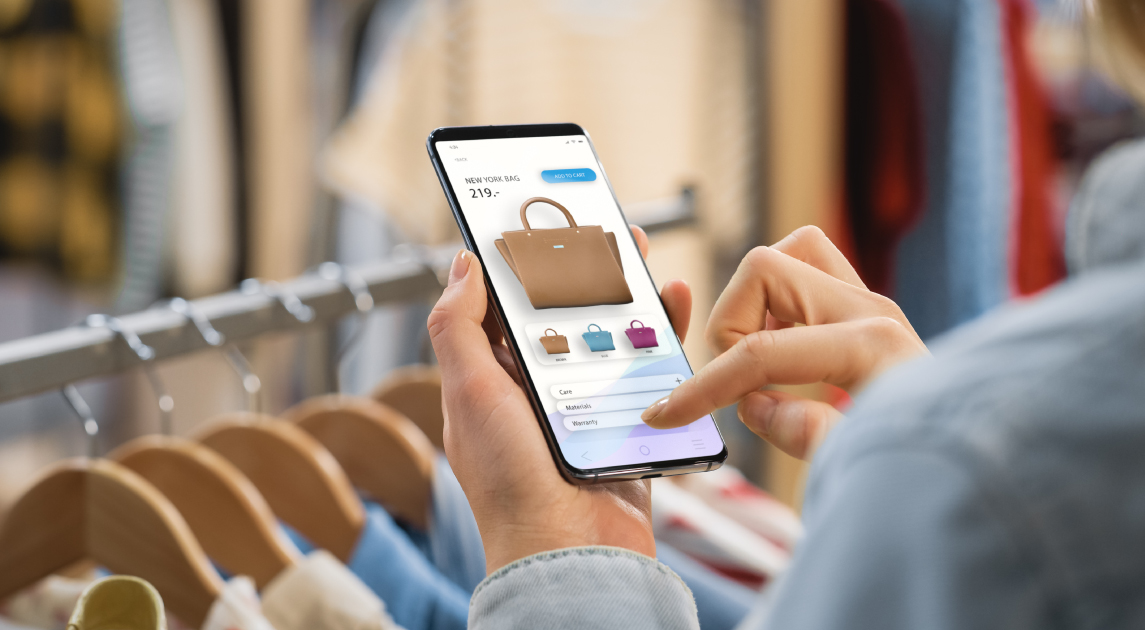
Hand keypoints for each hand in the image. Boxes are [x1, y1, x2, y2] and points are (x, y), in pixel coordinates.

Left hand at [428, 227, 692, 573]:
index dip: (522, 264)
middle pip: (565, 314)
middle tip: (602, 227)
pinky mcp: (627, 422)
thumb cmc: (510, 483)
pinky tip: (672, 304)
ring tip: (638, 253)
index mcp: (494, 379)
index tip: (539, 222)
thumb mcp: (470, 392)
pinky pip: (648, 370)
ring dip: (625, 292)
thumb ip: (459, 327)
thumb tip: (461, 265)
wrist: (569, 552)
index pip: (507, 307)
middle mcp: (538, 390)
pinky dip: (663, 336)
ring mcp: (585, 406)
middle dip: (583, 268)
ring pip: (609, 335)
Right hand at [640, 226, 927, 459]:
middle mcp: (872, 311)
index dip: (703, 386)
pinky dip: (779, 304)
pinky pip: (810, 271)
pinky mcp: (867, 312)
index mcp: (872, 348)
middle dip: (730, 324)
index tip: (664, 415)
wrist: (981, 470)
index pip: (760, 351)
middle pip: (765, 268)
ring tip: (757, 364)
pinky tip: (782, 359)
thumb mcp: (861, 472)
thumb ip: (808, 435)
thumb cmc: (924, 476)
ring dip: (756, 302)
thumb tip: (757, 404)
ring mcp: (871, 305)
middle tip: (737, 385)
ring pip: (792, 252)